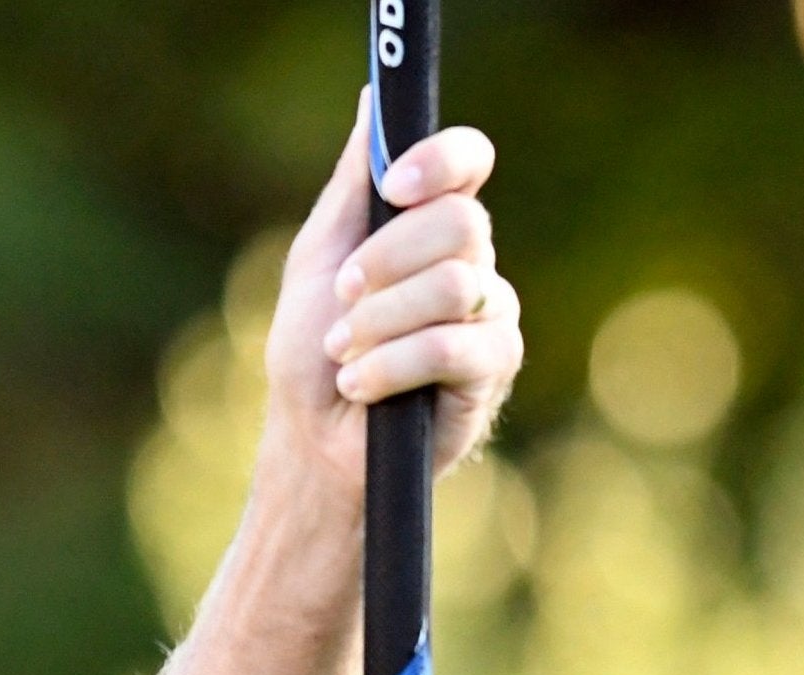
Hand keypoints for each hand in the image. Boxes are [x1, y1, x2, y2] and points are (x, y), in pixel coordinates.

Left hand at [263, 89, 522, 488]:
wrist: (313, 442)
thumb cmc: (310, 355)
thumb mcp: (316, 260)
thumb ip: (352, 186)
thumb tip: (374, 103)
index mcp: (430, 227)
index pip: (469, 163)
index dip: (442, 160)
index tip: (399, 185)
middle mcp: (471, 261)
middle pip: (460, 224)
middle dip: (385, 264)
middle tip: (342, 300)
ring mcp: (489, 313)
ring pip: (453, 286)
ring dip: (378, 324)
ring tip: (343, 356)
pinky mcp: (493, 368)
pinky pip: (452, 347)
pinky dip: (390, 367)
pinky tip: (360, 387)